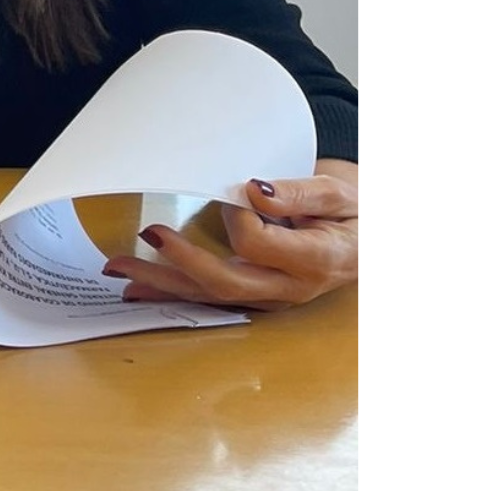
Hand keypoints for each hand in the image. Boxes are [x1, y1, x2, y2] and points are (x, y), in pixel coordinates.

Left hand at [104, 158, 358, 308]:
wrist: (372, 235)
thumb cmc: (357, 209)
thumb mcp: (339, 193)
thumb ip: (299, 193)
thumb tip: (254, 191)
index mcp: (316, 260)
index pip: (259, 246)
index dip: (238, 217)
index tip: (238, 191)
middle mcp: (291, 288)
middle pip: (227, 283)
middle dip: (181, 262)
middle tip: (148, 233)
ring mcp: (273, 297)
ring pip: (211, 297)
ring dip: (162, 285)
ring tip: (118, 269)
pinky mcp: (258, 296)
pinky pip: (211, 299)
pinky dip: (172, 294)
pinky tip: (136, 290)